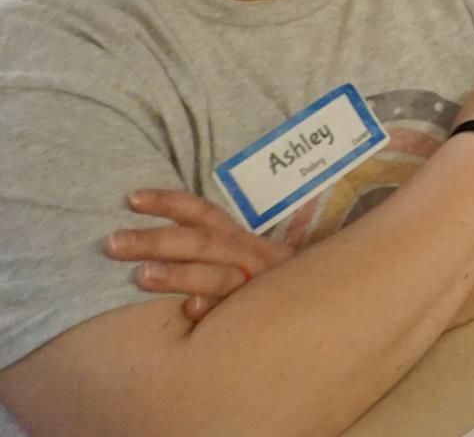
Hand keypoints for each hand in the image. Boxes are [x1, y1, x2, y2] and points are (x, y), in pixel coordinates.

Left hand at [103, 189, 294, 322]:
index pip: (203, 214)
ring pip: (216, 275)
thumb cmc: (264, 288)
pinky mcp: (259, 318)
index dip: (169, 203)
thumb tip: (153, 242)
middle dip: (156, 241)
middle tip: (112, 243)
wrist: (318, 312)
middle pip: (201, 243)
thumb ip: (210, 252)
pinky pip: (233, 313)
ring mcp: (255, 288)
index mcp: (240, 241)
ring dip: (179, 274)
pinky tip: (191, 311)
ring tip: (140, 276)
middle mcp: (250, 258)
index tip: (131, 199)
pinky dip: (213, 309)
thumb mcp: (242, 261)